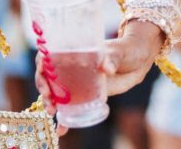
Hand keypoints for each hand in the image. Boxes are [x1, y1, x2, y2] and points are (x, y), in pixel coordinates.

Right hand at [35, 20, 163, 134]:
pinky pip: (70, 108)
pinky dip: (65, 120)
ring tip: (53, 112)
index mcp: (74, 52)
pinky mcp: (85, 96)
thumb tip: (107, 68)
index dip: (41, 64)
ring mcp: (77, 83)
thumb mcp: (121, 50)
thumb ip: (113, 58)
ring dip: (50, 104)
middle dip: (44, 88)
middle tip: (49, 97)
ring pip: (56, 95)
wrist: (139, 62)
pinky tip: (62, 130)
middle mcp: (71, 68)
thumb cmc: (128, 49)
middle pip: (48, 78)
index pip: (49, 56)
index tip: (43, 71)